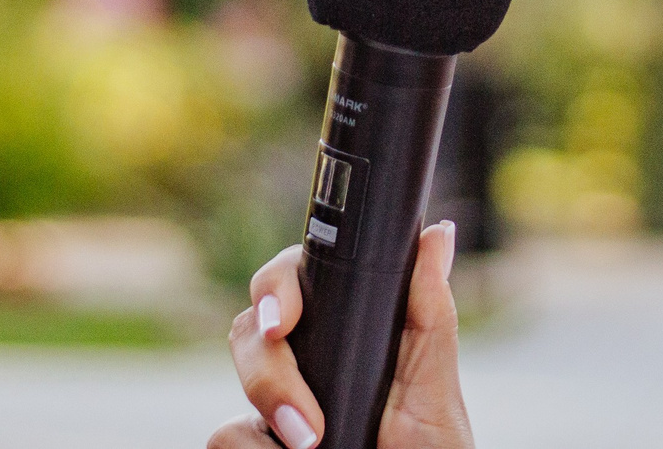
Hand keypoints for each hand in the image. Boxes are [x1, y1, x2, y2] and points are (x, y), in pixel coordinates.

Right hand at [209, 220, 471, 448]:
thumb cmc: (429, 443)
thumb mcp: (432, 382)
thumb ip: (428, 311)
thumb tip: (438, 234)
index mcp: (339, 328)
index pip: (291, 280)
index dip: (276, 287)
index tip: (283, 319)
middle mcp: (299, 359)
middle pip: (249, 328)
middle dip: (269, 372)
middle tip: (307, 422)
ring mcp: (272, 403)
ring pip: (235, 385)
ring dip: (269, 415)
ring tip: (314, 448)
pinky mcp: (253, 441)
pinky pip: (225, 436)